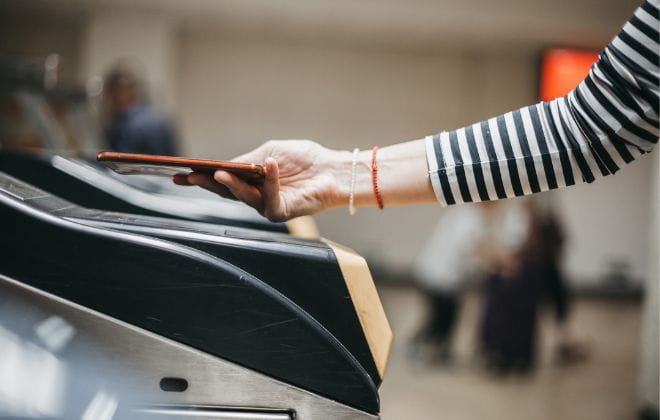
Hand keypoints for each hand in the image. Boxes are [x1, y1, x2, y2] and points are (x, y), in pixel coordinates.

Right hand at [173, 140, 347, 221]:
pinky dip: (270, 181)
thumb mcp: (270, 152)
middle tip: (188, 177)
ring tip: (220, 173)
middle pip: (225, 192)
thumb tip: (226, 165)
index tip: (178, 172)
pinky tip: (269, 166)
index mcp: (249, 181)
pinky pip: (271, 199)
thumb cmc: (304, 159)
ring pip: (244, 197)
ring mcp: (267, 206)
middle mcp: (254, 196)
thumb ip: (249, 160)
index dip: (200, 177)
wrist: (332, 169)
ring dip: (232, 184)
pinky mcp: (282, 212)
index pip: (220, 180)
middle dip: (206, 184)